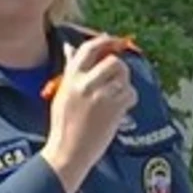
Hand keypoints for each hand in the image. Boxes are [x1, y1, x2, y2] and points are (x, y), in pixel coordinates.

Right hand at [40, 35, 136, 192]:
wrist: (68, 151)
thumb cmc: (64, 123)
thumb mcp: (63, 92)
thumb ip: (70, 69)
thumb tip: (70, 47)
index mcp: (71, 77)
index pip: (89, 48)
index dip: (105, 41)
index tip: (113, 41)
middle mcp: (85, 83)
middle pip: (113, 61)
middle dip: (120, 68)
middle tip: (118, 79)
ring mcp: (100, 95)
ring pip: (123, 77)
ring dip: (124, 86)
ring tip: (116, 98)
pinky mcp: (113, 108)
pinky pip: (130, 93)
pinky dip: (129, 100)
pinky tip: (121, 108)